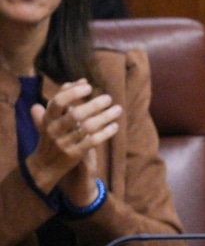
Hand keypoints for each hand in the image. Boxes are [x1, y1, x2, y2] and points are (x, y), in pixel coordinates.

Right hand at [24, 79, 121, 195]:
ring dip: (105, 117)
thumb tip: (82, 80)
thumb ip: (65, 98)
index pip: (58, 102)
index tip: (88, 86)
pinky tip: (115, 126)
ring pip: (87, 127)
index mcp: (48, 118)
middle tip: (108, 98)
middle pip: (75, 114)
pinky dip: (106, 132)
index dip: (73, 92)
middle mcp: (54, 130)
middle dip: (94, 105)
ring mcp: (64, 142)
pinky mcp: (74, 154)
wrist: (45, 165)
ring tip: (118, 109)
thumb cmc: (52, 135)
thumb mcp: (52, 117)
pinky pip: (93, 141)